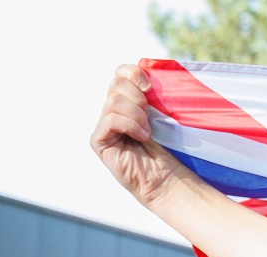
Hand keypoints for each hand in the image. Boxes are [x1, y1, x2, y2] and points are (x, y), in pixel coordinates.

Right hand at [89, 64, 194, 207]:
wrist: (166, 176)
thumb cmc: (168, 147)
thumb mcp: (163, 114)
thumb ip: (151, 95)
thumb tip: (149, 70)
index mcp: (127, 100)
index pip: (120, 72)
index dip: (134, 73)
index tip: (150, 87)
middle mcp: (111, 109)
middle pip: (116, 84)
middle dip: (138, 97)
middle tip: (150, 115)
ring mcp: (103, 125)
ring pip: (114, 100)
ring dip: (137, 114)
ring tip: (147, 131)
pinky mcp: (98, 140)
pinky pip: (111, 119)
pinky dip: (130, 125)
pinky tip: (142, 136)